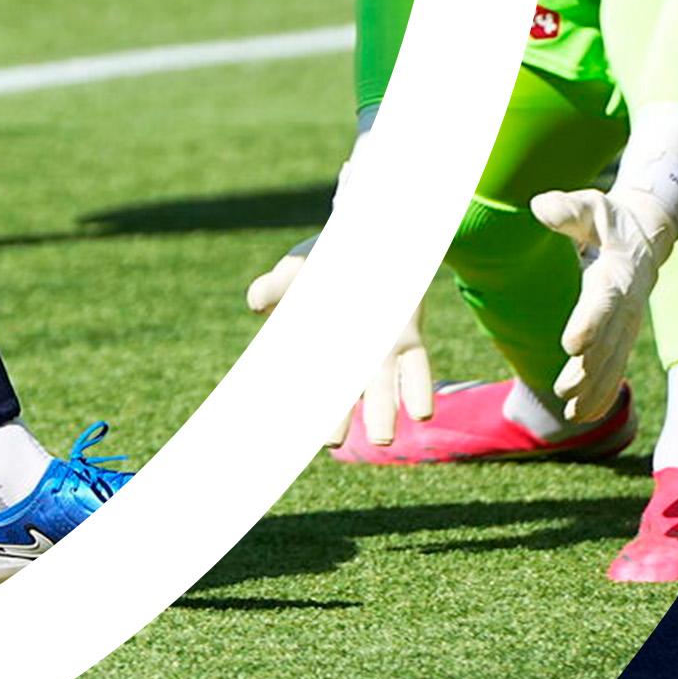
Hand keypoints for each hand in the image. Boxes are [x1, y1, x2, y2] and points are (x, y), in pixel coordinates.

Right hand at [246, 234, 433, 445]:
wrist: (374, 235)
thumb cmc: (328, 253)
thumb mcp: (296, 267)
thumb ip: (274, 285)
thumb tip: (257, 302)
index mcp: (316, 342)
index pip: (302, 379)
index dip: (295, 400)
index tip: (288, 425)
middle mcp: (348, 352)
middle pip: (340, 392)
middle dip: (335, 418)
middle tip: (329, 443)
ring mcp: (380, 348)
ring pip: (381, 389)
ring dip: (382, 414)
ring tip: (383, 442)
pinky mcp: (407, 336)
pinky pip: (415, 369)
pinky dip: (418, 390)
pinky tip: (421, 414)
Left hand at [532, 186, 676, 423]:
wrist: (643, 235)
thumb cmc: (606, 220)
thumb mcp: (589, 208)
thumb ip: (567, 209)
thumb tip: (541, 208)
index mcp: (616, 274)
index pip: (604, 303)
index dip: (590, 324)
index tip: (571, 345)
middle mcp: (626, 305)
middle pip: (609, 343)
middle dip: (589, 370)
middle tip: (564, 390)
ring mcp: (628, 325)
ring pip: (613, 363)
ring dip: (594, 389)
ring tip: (572, 413)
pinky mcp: (623, 336)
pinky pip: (615, 368)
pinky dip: (603, 393)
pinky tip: (584, 414)